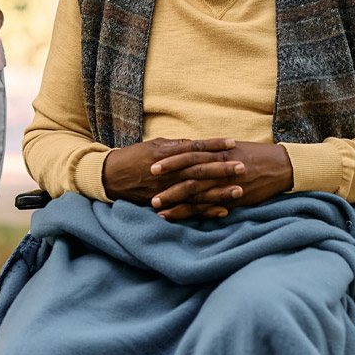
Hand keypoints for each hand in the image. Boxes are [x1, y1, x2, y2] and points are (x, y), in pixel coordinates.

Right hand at [102, 138, 247, 213]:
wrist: (111, 177)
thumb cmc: (134, 158)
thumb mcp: (154, 145)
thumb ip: (177, 146)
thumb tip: (197, 143)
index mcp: (167, 154)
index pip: (195, 148)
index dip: (214, 145)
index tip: (233, 143)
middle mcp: (168, 172)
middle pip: (200, 170)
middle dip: (222, 169)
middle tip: (243, 167)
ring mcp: (167, 190)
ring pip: (197, 191)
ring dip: (219, 192)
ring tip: (239, 191)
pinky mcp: (165, 205)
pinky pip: (188, 209)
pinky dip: (206, 211)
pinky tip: (223, 211)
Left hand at [149, 141, 294, 220]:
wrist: (281, 166)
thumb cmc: (255, 155)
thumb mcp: (232, 148)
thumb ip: (212, 151)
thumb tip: (192, 150)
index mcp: (218, 152)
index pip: (189, 155)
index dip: (170, 160)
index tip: (151, 165)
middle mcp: (220, 167)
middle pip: (188, 174)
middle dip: (167, 181)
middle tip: (146, 185)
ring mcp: (226, 184)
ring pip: (196, 192)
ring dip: (175, 199)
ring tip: (156, 206)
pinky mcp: (233, 198)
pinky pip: (209, 207)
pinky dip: (192, 212)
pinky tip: (178, 217)